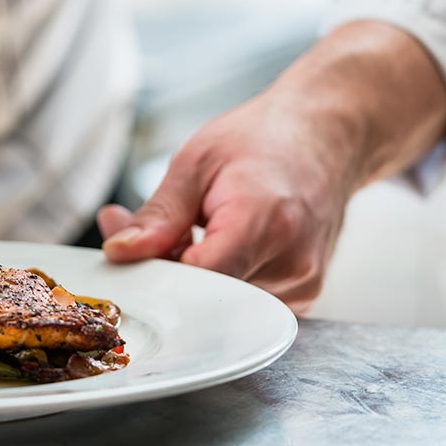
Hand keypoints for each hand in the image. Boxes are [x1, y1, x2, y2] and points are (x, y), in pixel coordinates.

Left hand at [98, 21, 445, 310]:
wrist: (326, 136)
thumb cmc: (264, 140)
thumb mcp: (196, 162)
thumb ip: (158, 216)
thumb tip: (120, 252)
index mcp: (265, 221)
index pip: (197, 279)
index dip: (156, 274)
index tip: (132, 256)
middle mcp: (292, 262)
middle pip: (207, 300)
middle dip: (166, 276)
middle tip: (148, 239)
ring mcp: (302, 285)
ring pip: (222, 308)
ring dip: (190, 281)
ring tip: (189, 234)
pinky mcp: (303, 296)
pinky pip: (243, 306)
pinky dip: (218, 284)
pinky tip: (214, 250)